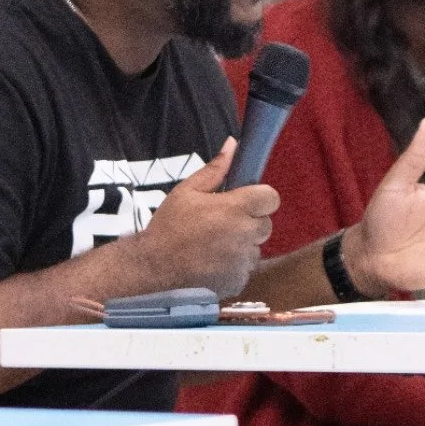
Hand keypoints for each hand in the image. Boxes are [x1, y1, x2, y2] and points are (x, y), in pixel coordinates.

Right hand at [137, 139, 278, 298]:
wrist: (153, 269)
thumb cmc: (168, 226)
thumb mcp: (186, 192)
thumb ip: (215, 169)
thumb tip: (233, 144)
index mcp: (236, 208)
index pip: (271, 198)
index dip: (260, 199)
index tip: (244, 202)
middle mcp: (245, 234)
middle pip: (265, 224)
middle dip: (250, 223)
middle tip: (222, 225)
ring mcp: (243, 261)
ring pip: (255, 248)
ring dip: (242, 246)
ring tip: (214, 246)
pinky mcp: (239, 282)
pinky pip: (245, 269)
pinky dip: (233, 267)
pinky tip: (212, 263)